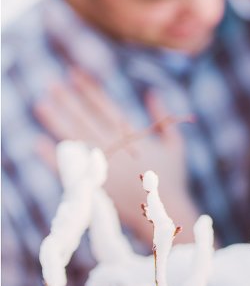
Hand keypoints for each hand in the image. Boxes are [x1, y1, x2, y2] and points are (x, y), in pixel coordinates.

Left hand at [34, 68, 198, 245]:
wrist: (164, 210)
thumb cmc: (172, 178)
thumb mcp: (175, 144)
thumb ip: (162, 117)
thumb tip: (151, 92)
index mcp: (132, 135)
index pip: (105, 105)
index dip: (88, 88)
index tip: (74, 74)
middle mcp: (115, 146)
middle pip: (86, 118)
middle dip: (68, 100)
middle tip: (51, 83)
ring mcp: (103, 164)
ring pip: (75, 137)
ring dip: (57, 121)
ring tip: (41, 105)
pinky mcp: (95, 183)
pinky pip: (70, 168)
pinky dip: (54, 156)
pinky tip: (39, 143)